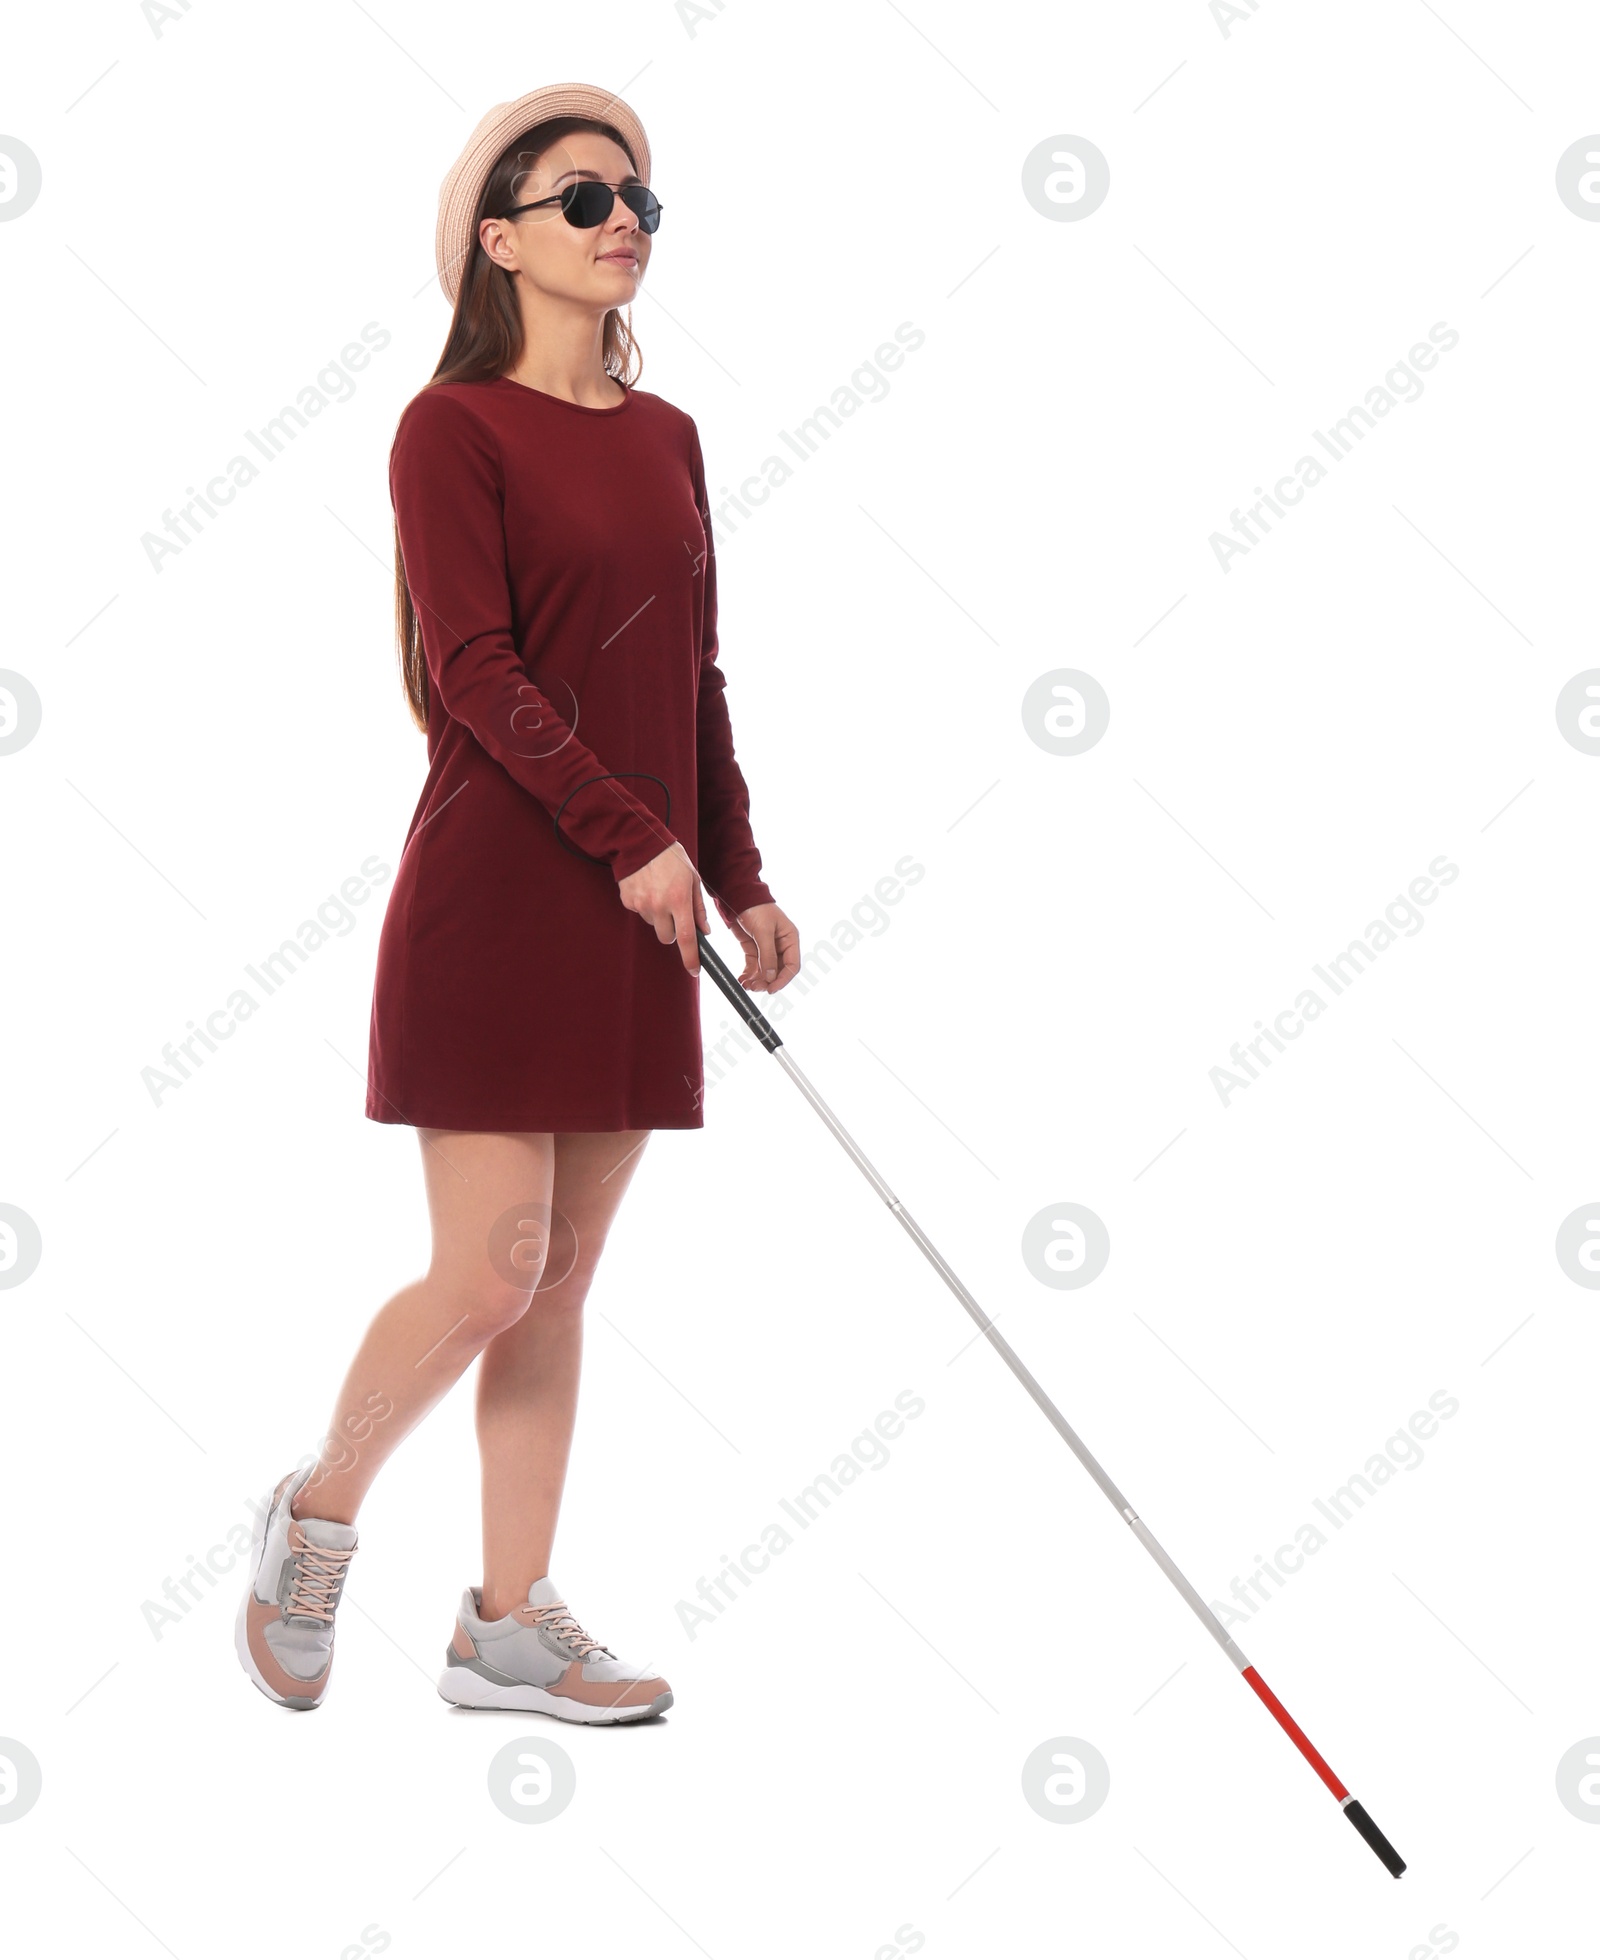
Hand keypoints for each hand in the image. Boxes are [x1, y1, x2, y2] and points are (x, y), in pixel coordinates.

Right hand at [617, 843, 709, 974]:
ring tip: (660, 893)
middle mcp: (659, 905)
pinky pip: (641, 913)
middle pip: (667, 937)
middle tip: (675, 911)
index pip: (687, 938)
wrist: (639, 841)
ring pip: (654, 925)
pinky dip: (646, 906)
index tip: (694, 970)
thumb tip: (704, 931)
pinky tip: (648, 889)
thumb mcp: (692, 878)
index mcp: (678, 900)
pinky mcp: (628, 901)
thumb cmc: (670, 857)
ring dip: (659, 916)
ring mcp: (641, 904)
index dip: (691, 958)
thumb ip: (699, 908)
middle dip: (673, 931)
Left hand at [726, 902, 800, 993]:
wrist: (737, 895)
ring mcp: (766, 947)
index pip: (792, 966)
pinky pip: (753, 965)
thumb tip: (771, 977)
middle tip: (755, 988)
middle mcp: (780, 945)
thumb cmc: (756, 908)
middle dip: (767, 981)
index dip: (783, 980)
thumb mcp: (763, 931)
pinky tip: (742, 979)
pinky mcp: (753, 948)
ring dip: (757, 980)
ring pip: (765, 971)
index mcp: (790, 939)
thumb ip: (768, 955)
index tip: (771, 989)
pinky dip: (748, 974)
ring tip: (747, 985)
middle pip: (778, 971)